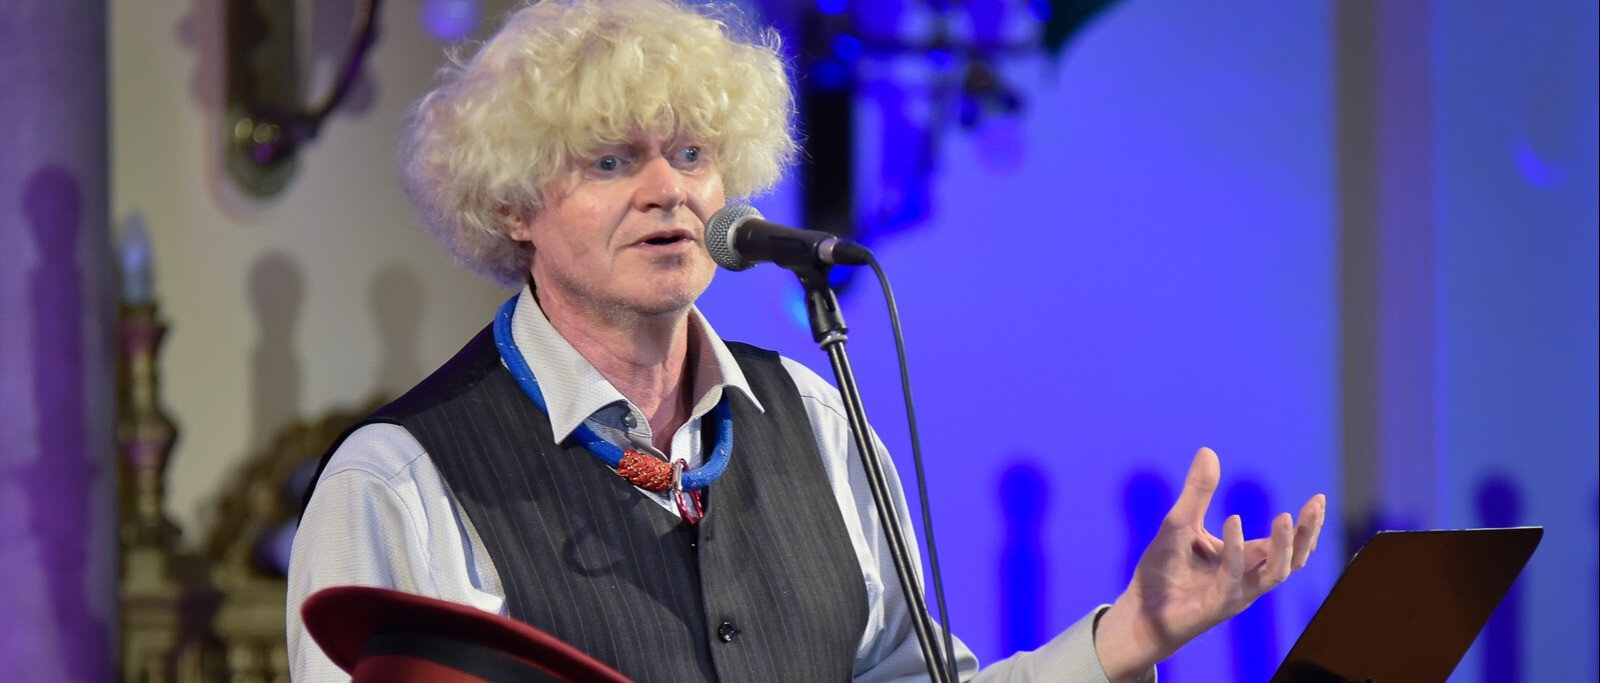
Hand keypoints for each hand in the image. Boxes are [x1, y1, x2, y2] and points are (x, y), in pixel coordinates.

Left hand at [1093, 447, 1325, 681]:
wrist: (1139, 611)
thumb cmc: (1163, 572)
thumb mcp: (1181, 523)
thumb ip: (1198, 492)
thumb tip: (1208, 451)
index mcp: (1245, 561)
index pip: (1284, 544)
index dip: (1304, 525)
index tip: (1319, 499)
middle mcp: (1247, 579)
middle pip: (1292, 559)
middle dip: (1307, 533)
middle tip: (1316, 505)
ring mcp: (1235, 594)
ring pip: (1274, 573)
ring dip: (1282, 546)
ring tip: (1285, 516)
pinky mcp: (1216, 604)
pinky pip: (1233, 576)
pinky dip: (1236, 549)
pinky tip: (1234, 520)